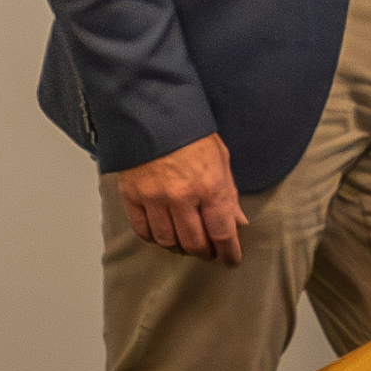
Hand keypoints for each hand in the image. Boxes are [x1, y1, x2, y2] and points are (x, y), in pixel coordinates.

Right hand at [108, 136, 249, 256]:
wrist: (152, 111)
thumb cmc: (190, 132)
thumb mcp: (220, 158)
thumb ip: (229, 193)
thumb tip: (238, 221)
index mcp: (210, 186)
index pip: (223, 232)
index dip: (229, 252)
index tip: (231, 259)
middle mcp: (182, 197)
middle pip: (194, 243)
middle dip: (205, 252)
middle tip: (208, 251)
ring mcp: (155, 198)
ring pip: (168, 241)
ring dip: (179, 247)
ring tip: (185, 242)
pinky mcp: (132, 196)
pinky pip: (143, 230)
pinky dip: (153, 238)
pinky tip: (161, 234)